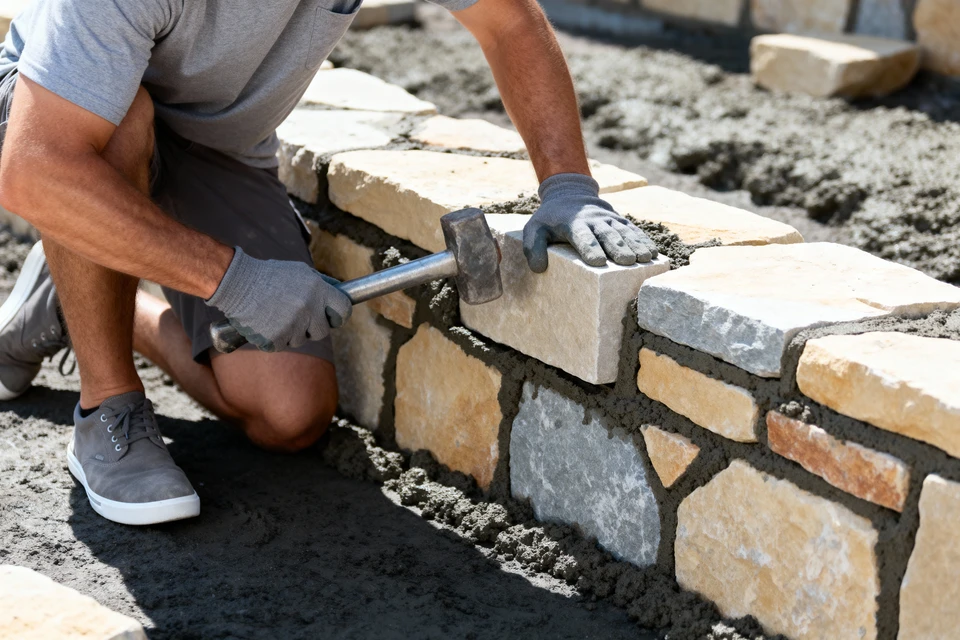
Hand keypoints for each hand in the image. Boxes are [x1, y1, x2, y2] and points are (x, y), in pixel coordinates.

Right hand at [206, 247, 351, 351]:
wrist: (238, 283)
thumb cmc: (270, 276)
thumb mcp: (301, 271)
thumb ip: (322, 284)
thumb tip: (340, 293)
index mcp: (318, 290)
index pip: (343, 310)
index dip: (339, 315)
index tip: (333, 317)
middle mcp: (308, 309)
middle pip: (323, 331)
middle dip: (313, 327)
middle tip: (300, 318)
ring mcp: (293, 326)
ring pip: (301, 340)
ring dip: (292, 332)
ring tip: (277, 315)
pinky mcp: (276, 339)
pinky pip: (282, 345)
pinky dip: (275, 338)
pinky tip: (267, 324)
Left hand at [523, 173, 658, 272]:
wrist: (569, 194)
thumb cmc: (550, 219)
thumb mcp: (534, 229)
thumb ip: (533, 247)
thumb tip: (539, 268)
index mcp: (572, 223)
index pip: (582, 236)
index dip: (590, 248)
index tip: (598, 261)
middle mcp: (593, 219)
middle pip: (607, 234)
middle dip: (618, 247)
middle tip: (628, 262)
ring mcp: (608, 218)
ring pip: (624, 231)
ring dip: (635, 245)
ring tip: (646, 259)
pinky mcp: (619, 219)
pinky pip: (633, 230)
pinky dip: (643, 240)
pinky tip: (653, 253)